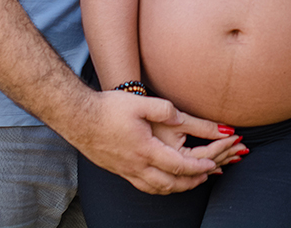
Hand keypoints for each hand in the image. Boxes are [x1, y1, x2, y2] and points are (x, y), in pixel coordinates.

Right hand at [73, 90, 240, 193]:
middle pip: (170, 183)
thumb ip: (165, 110)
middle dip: (191, 182)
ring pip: (156, 188)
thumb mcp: (140, 103)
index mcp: (145, 149)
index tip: (211, 166)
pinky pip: (143, 186)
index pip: (178, 165)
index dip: (198, 167)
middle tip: (206, 176)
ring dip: (176, 187)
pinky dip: (159, 188)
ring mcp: (126, 170)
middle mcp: (136, 165)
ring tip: (189, 182)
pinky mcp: (118, 170)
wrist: (79, 118)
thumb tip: (181, 117)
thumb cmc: (108, 108)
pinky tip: (162, 182)